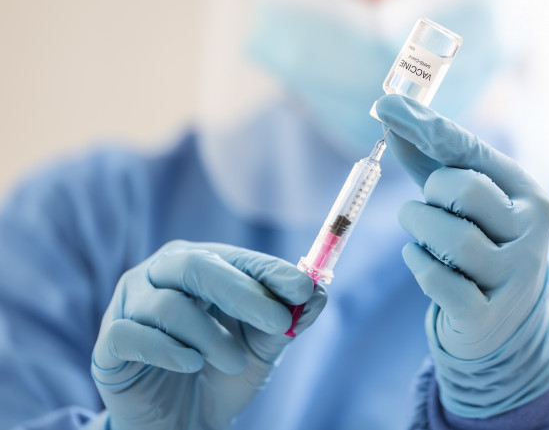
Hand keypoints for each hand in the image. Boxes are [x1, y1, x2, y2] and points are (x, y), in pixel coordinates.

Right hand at [91, 241, 325, 429]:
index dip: (270, 271)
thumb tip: (318, 295)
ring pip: (166, 305)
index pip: (236, 257)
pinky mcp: (109, 344)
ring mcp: (128, 306)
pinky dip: (167, 349)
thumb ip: (285, 321)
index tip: (304, 289)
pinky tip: (191, 365)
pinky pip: (131, 335)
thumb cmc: (222, 372)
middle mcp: (159, 275)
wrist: (182, 423)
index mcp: (200, 264)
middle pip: (194, 266)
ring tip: (235, 362)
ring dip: (210, 336)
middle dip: (243, 293)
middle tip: (279, 321)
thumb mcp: (261, 347)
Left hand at [375, 94, 548, 416]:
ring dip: (418, 229)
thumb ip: (433, 161)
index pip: (471, 149)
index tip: (385, 104)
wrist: (506, 327)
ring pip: (451, 236)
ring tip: (418, 235)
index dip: (424, 125)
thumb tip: (391, 115)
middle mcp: (530, 230)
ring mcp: (514, 275)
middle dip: (430, 194)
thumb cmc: (480, 245)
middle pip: (463, 189)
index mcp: (527, 193)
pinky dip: (419, 265)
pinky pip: (439, 281)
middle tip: (425, 208)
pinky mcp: (487, 314)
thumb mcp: (465, 203)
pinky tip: (421, 261)